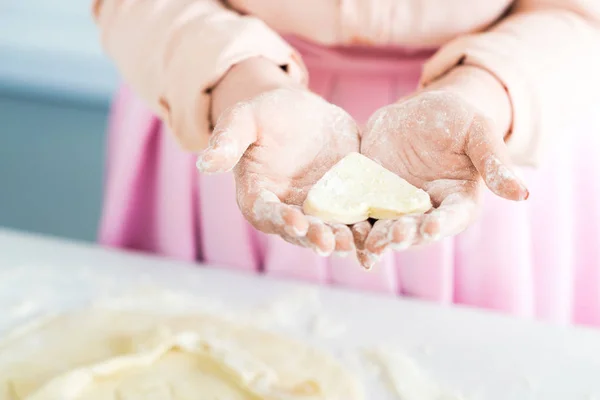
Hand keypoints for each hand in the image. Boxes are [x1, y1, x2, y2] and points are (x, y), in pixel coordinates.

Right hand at [197, 59, 359, 255]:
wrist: (303, 113)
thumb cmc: (267, 114)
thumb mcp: (245, 118)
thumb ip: (228, 140)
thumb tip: (204, 163)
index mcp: (260, 197)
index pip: (267, 214)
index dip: (280, 219)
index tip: (294, 221)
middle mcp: (289, 212)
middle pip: (302, 231)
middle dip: (318, 238)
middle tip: (334, 242)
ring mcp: (320, 211)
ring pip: (333, 231)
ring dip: (346, 240)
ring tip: (361, 243)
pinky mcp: (347, 203)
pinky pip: (358, 219)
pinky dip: (370, 230)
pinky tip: (385, 236)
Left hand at [358, 86, 528, 266]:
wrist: (411, 114)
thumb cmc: (451, 119)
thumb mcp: (475, 130)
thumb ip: (493, 161)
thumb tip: (523, 194)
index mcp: (458, 200)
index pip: (454, 216)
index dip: (445, 223)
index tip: (434, 226)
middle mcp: (429, 212)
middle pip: (418, 230)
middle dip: (407, 235)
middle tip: (397, 235)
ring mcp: (398, 210)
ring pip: (388, 231)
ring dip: (380, 240)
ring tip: (370, 243)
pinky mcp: (371, 203)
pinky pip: (363, 220)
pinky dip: (356, 232)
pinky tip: (346, 239)